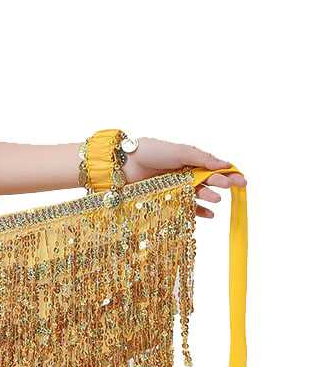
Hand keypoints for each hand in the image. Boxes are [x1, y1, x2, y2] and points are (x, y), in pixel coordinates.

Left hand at [122, 138, 246, 219]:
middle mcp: (184, 175)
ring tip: (216, 200)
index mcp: (189, 161)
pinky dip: (197, 211)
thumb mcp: (181, 152)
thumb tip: (227, 165)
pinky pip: (184, 208)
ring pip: (196, 195)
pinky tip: (209, 214)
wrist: (124, 164)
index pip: (213, 168)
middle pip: (207, 182)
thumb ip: (203, 159)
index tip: (241, 180)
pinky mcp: (165, 200)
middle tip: (233, 188)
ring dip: (208, 198)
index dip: (228, 174)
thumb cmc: (152, 152)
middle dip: (221, 184)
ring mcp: (175, 188)